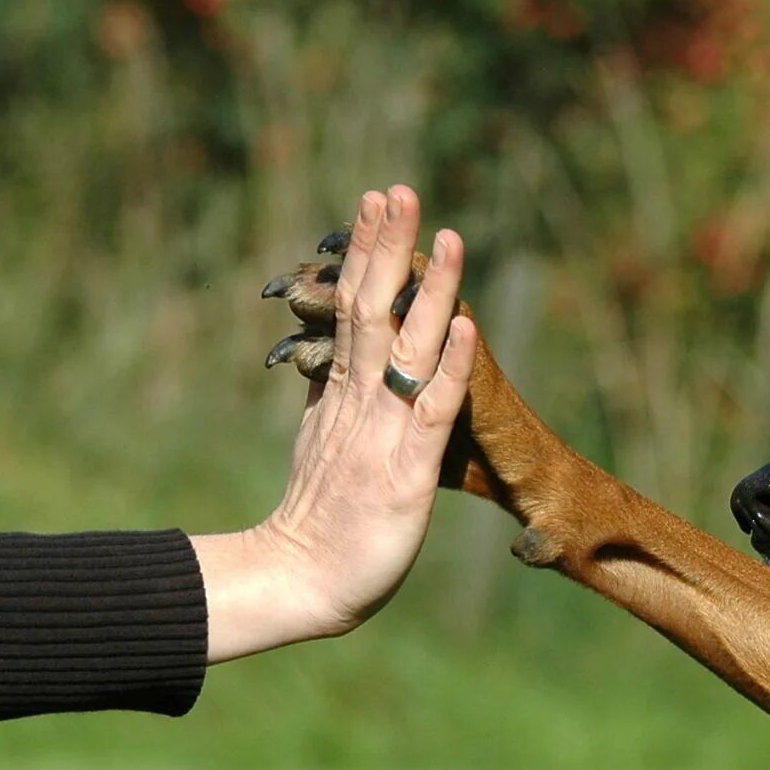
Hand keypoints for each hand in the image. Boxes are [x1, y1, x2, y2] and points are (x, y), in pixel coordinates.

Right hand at [192, 185, 479, 663]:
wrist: (304, 581)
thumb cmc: (319, 524)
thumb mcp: (319, 446)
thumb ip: (324, 402)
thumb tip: (320, 361)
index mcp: (340, 395)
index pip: (352, 308)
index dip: (364, 255)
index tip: (374, 203)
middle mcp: (360, 402)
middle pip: (371, 307)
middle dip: (386, 246)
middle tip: (399, 189)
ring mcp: (383, 432)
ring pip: (404, 343)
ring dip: (426, 287)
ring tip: (443, 233)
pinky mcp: (406, 469)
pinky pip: (431, 408)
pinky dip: (450, 364)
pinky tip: (465, 324)